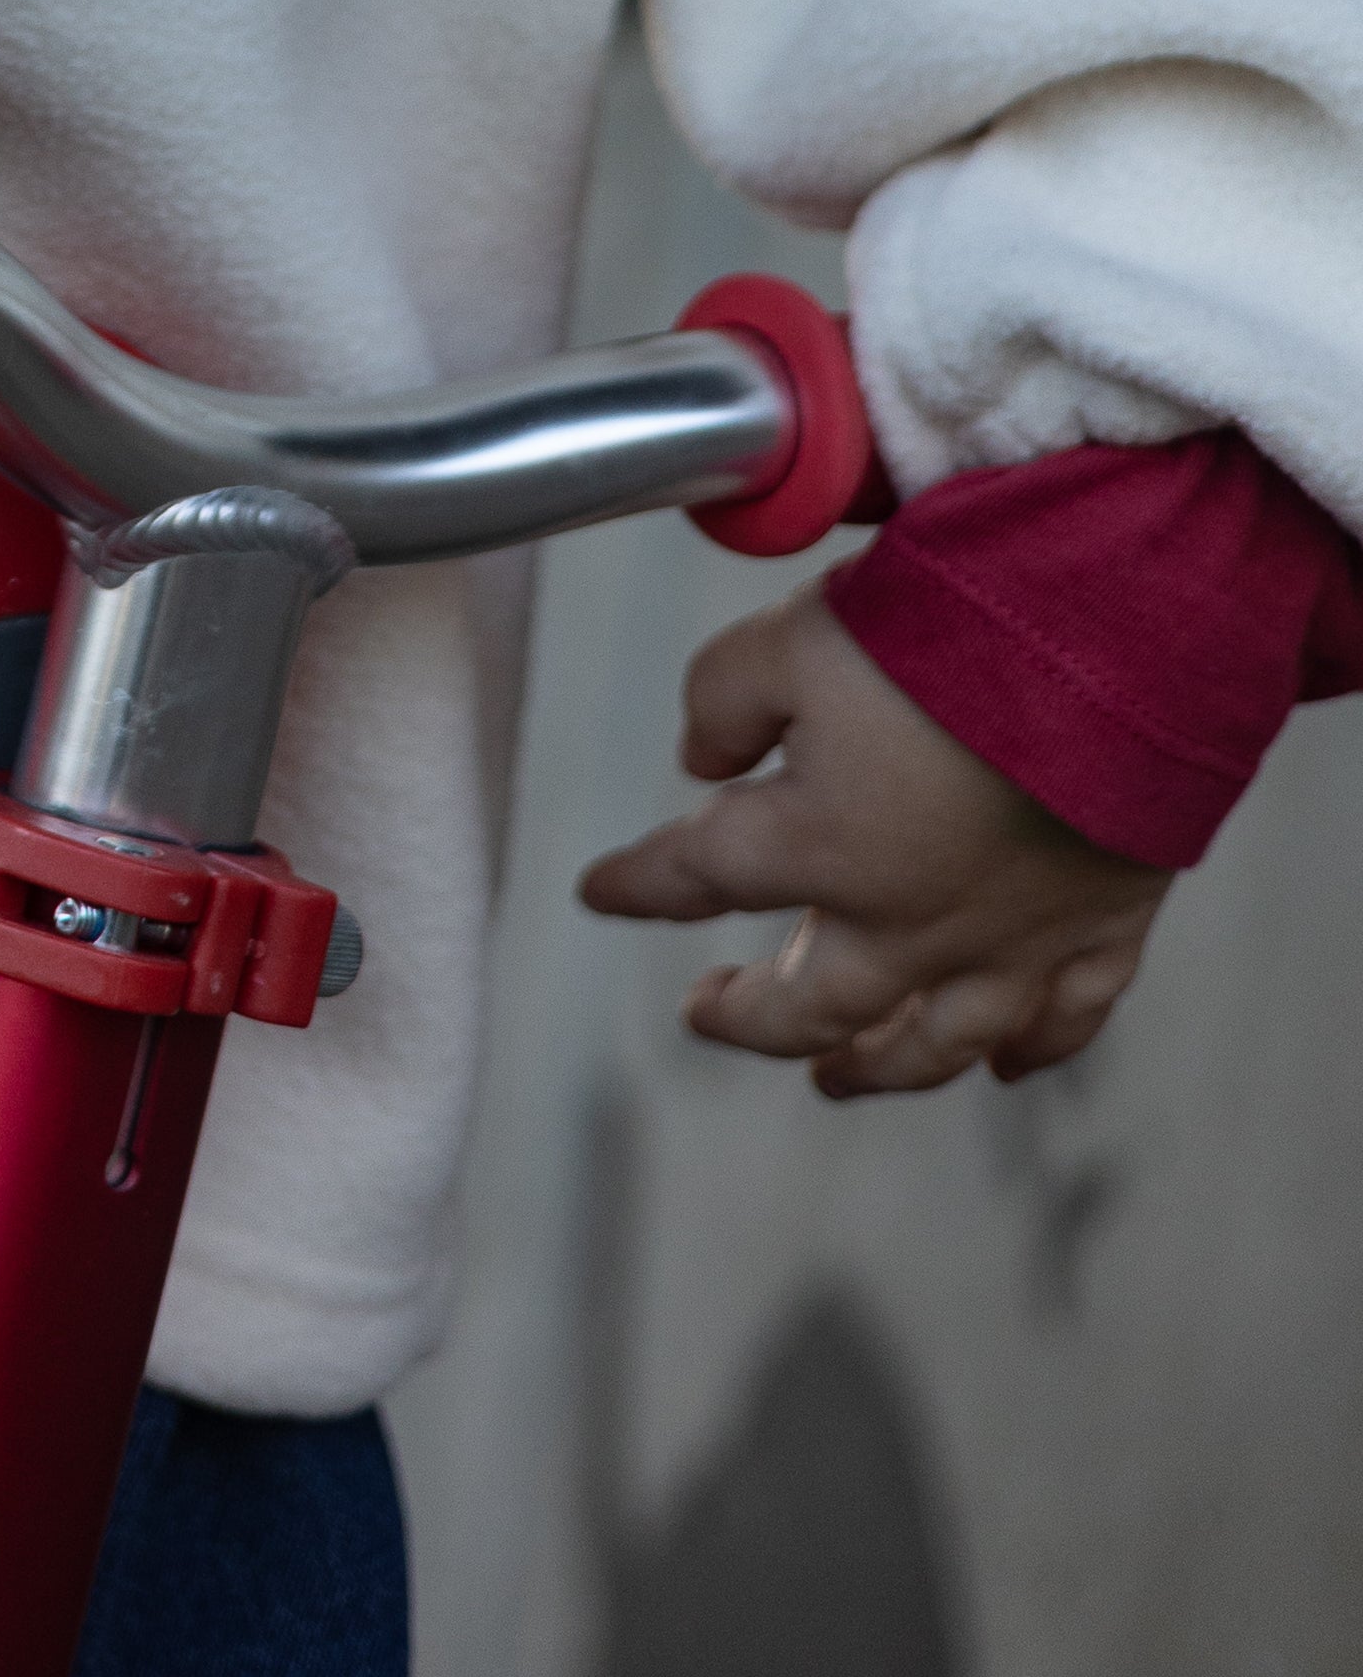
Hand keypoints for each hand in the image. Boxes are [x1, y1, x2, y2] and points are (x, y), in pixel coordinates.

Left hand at [577, 582, 1167, 1095]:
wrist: (1115, 649)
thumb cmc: (942, 633)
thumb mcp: (789, 637)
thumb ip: (721, 702)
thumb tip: (699, 759)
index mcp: (817, 847)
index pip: (696, 877)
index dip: (639, 884)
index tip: (596, 892)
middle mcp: (908, 920)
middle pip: (810, 1002)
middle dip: (750, 1016)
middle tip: (706, 1015)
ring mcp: (1010, 939)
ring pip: (931, 1042)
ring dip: (876, 1067)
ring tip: (835, 1078)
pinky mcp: (1101, 927)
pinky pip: (1062, 1021)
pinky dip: (1030, 1051)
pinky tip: (1006, 1066)